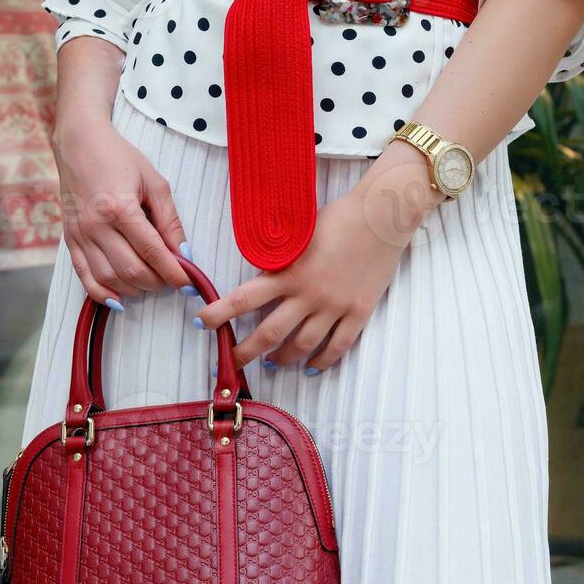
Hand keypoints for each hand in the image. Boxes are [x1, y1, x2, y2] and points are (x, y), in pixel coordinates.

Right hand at [54, 109, 191, 306]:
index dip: (174, 272)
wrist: (78, 143)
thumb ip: (170, 220)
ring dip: (134, 289)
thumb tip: (184, 254)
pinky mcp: (69, 239)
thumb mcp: (154, 182)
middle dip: (157, 283)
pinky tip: (120, 298)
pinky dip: (102, 293)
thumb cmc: (118, 158)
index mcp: (120, 207)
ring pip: (109, 278)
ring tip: (152, 284)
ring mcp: (80, 234)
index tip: (189, 282)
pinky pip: (83, 276)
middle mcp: (96, 225)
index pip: (152, 251)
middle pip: (131, 270)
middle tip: (173, 281)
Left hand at [197, 151, 440, 371]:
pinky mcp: (359, 312)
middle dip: (246, 351)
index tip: (201, 323)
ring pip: (302, 345)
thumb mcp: (298, 232)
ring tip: (272, 363)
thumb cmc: (338, 216)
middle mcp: (309, 295)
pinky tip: (313, 368)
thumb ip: (277, 256)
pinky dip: (324, 361)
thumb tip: (258, 273)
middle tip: (234, 360)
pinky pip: (338, 346)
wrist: (382, 215)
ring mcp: (335, 307)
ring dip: (282, 358)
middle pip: (269, 333)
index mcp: (288, 272)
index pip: (242, 299)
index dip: (218, 314)